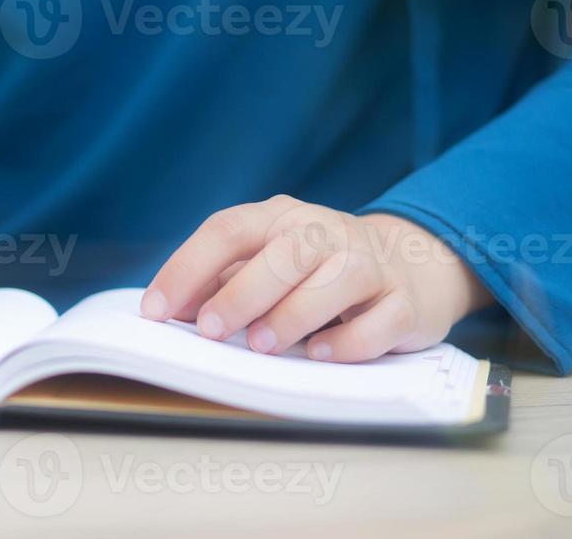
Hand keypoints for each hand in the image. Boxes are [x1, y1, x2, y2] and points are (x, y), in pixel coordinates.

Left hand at [141, 196, 492, 361]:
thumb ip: (221, 282)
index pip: (227, 229)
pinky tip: (319, 354)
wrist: (415, 266)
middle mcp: (326, 230)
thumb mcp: (267, 262)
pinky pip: (382, 320)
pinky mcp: (406, 302)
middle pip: (284, 252)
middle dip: (241, 293)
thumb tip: (170, 312)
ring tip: (261, 346)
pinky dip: (349, 340)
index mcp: (280, 217)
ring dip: (293, 314)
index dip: (187, 268)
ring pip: (337, 279)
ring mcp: (372, 263)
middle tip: (210, 331)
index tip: (156, 310)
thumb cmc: (318, 270)